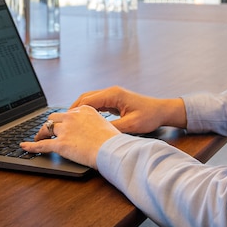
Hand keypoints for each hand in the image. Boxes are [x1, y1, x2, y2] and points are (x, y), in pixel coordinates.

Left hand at [20, 105, 119, 167]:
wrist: (112, 150)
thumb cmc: (113, 141)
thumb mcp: (105, 124)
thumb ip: (94, 123)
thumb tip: (91, 130)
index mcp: (84, 110)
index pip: (67, 113)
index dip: (63, 120)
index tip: (61, 125)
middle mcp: (72, 117)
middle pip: (54, 118)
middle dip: (50, 124)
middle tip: (48, 131)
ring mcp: (65, 130)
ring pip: (46, 128)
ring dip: (41, 133)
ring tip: (38, 138)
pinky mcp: (61, 144)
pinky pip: (42, 144)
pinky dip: (31, 146)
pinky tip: (25, 146)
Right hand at [71, 86, 186, 134]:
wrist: (162, 111)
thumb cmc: (149, 116)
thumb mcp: (130, 125)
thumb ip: (112, 128)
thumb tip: (96, 133)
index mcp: (113, 94)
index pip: (87, 100)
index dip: (74, 110)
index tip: (65, 119)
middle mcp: (111, 92)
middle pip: (86, 98)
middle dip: (74, 109)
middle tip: (64, 122)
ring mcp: (112, 95)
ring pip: (90, 100)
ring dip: (80, 110)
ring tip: (71, 122)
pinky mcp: (114, 100)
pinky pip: (97, 103)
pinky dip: (89, 111)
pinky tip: (84, 121)